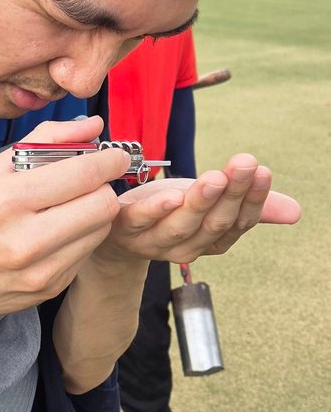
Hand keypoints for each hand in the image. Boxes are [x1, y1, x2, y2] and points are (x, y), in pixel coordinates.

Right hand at [0, 117, 129, 325]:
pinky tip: (56, 232)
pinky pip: (86, 253)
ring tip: (69, 206)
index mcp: (7, 200)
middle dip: (103, 186)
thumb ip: (45, 141)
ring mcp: (40, 270)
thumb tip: (93, 126)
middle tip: (89, 182)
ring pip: (101, 230)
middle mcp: (25, 239)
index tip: (112, 156)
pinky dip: (80, 237)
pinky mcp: (49, 289)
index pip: (85, 175)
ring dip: (94, 212)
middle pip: (103, 205)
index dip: (109, 161)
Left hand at [96, 154, 300, 264]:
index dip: (252, 199)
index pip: (238, 223)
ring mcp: (153, 241)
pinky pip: (141, 222)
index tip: (263, 171)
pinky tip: (172, 193)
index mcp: (210, 241)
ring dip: (200, 201)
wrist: (115, 232)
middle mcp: (185, 247)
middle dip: (231, 194)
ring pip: (181, 225)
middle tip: (245, 163)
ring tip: (216, 177)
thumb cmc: (169, 210)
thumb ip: (247, 205)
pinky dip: (156, 209)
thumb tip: (296, 213)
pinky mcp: (124, 228)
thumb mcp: (209, 202)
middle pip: (213, 223)